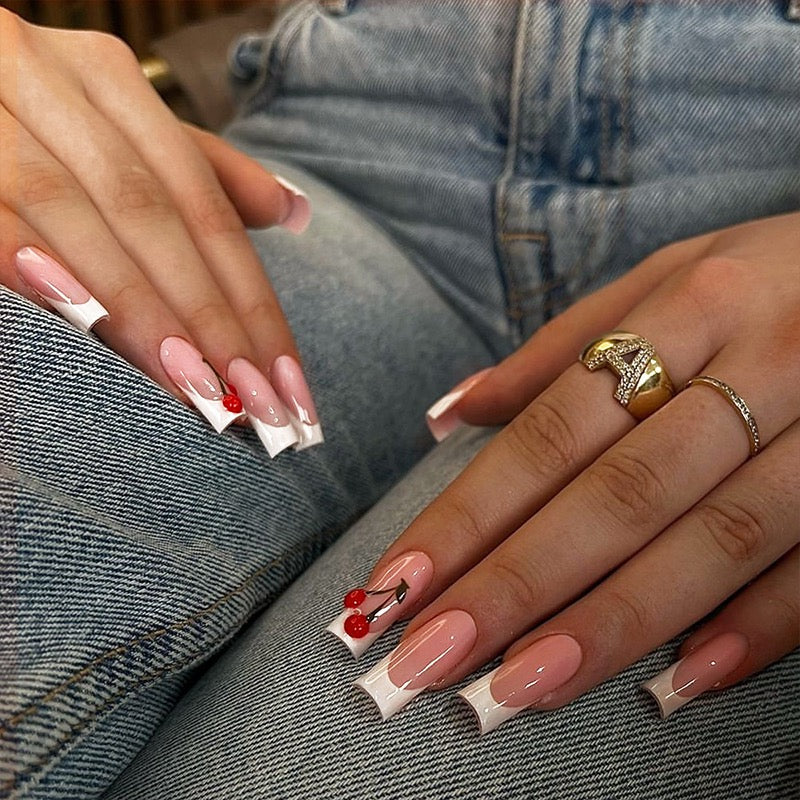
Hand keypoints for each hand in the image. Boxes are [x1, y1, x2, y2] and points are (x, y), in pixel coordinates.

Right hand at [0, 10, 320, 452]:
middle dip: (211, 316)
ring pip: (76, 216)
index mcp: (105, 80)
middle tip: (255, 403)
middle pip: (152, 213)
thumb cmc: (29, 133)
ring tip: (197, 391)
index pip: (204, 205)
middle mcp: (46, 78)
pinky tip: (86, 327)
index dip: (253, 298)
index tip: (289, 382)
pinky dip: (38, 271)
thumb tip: (293, 210)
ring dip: (141, 311)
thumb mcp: (115, 136)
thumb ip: (202, 172)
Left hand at [329, 212, 798, 727]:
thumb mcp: (673, 275)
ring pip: (713, 538)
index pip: (555, 429)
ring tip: (520, 687)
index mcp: (694, 305)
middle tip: (429, 657)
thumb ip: (564, 344)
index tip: (397, 583)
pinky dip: (758, 626)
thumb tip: (454, 411)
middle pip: (620, 493)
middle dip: (517, 584)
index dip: (473, 511)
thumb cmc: (772, 275)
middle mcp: (762, 364)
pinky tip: (679, 682)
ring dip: (612, 622)